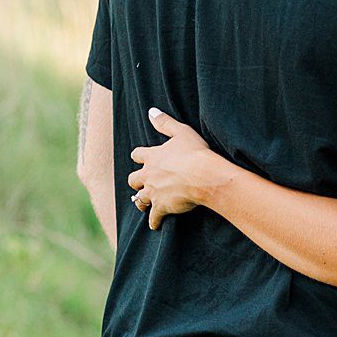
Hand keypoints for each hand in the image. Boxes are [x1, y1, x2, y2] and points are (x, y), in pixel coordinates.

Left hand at [127, 109, 222, 229]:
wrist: (203, 176)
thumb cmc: (195, 153)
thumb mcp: (181, 132)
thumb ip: (165, 122)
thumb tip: (152, 111)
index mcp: (152, 156)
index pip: (138, 154)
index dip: (139, 156)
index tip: (139, 157)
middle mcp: (149, 175)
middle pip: (133, 179)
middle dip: (136, 181)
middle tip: (139, 183)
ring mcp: (154, 192)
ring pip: (139, 199)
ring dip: (141, 201)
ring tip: (142, 203)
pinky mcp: (161, 207)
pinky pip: (154, 217)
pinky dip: (154, 221)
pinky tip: (155, 225)